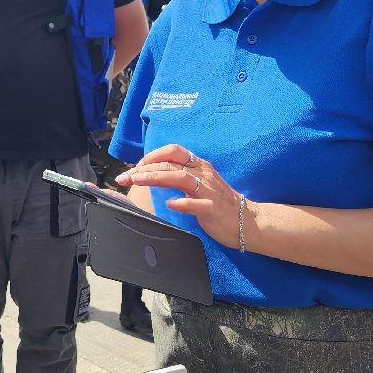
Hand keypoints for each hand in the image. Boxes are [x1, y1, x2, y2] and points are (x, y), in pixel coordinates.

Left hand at [116, 143, 248, 249]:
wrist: (247, 222)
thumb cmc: (218, 203)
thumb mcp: (199, 183)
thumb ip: (179, 176)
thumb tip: (151, 174)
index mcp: (199, 166)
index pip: (173, 151)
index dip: (152, 156)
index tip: (134, 167)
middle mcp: (203, 174)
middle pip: (170, 164)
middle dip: (144, 168)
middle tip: (125, 176)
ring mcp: (208, 191)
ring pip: (180, 178)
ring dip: (157, 178)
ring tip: (138, 181)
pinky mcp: (213, 209)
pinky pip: (197, 204)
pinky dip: (183, 203)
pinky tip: (170, 204)